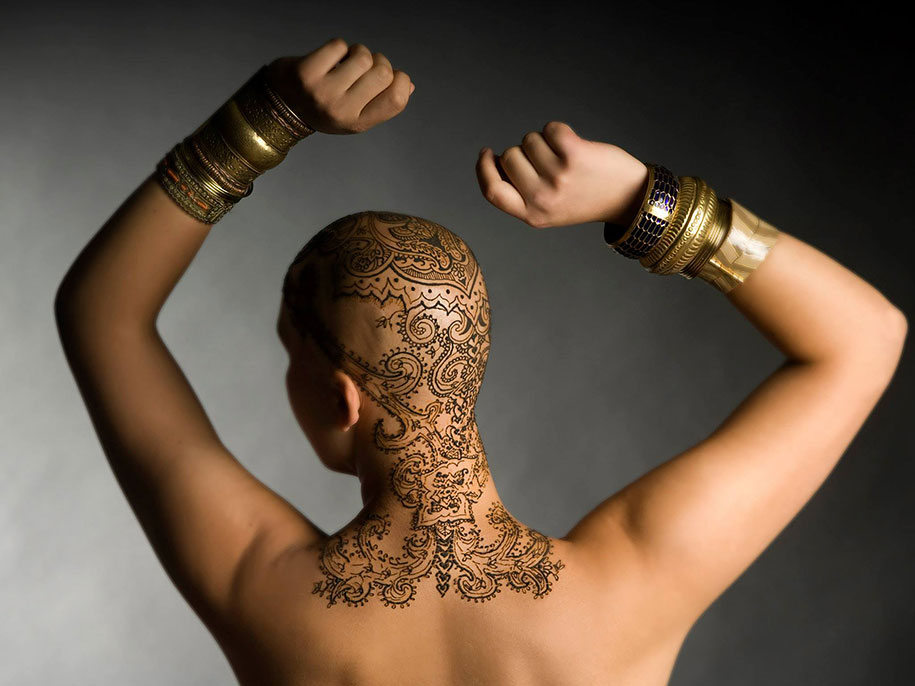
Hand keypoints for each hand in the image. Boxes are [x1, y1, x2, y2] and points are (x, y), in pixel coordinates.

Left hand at [264, 37, 414, 134]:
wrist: (278, 105)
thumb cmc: (323, 106)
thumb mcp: (352, 113)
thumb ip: (380, 102)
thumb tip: (408, 85)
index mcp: (358, 124)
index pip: (397, 99)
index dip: (401, 80)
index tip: (391, 76)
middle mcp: (341, 112)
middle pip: (383, 72)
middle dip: (378, 61)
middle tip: (362, 67)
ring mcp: (323, 93)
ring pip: (363, 56)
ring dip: (357, 51)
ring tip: (345, 61)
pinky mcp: (307, 73)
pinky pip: (339, 45)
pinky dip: (337, 46)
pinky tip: (328, 58)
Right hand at [475, 121, 648, 228]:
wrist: (628, 198)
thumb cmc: (584, 198)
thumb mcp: (548, 209)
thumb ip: (521, 193)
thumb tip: (494, 160)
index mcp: (532, 214)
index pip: (492, 191)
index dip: (483, 169)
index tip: (486, 152)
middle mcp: (542, 198)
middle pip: (509, 156)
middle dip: (523, 152)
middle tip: (547, 162)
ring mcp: (557, 176)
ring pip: (529, 140)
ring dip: (543, 141)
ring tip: (564, 157)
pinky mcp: (573, 154)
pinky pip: (550, 128)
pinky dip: (558, 130)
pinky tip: (572, 144)